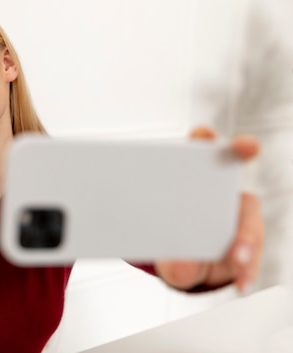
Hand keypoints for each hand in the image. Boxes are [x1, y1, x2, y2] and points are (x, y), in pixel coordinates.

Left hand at [155, 127, 263, 291]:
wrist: (186, 269)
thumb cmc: (170, 248)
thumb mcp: (164, 258)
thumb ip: (170, 261)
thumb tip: (179, 264)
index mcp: (188, 182)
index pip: (195, 150)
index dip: (202, 137)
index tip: (204, 132)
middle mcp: (216, 191)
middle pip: (229, 166)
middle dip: (240, 149)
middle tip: (247, 146)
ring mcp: (235, 212)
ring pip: (247, 216)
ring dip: (245, 236)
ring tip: (237, 257)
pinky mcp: (248, 235)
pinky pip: (252, 249)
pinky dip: (248, 267)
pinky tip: (242, 282)